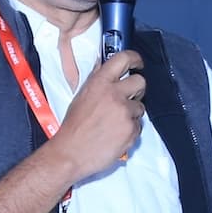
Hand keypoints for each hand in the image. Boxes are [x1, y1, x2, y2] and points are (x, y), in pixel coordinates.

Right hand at [49, 51, 145, 182]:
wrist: (71, 153)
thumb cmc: (73, 127)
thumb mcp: (81, 96)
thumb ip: (97, 82)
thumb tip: (106, 68)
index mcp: (99, 83)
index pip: (124, 58)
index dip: (135, 59)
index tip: (138, 63)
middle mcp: (114, 94)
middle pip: (140, 81)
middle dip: (137, 89)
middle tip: (130, 96)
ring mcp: (125, 113)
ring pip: (140, 107)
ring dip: (131, 113)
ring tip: (114, 123)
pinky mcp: (131, 130)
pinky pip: (138, 126)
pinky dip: (129, 130)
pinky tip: (115, 134)